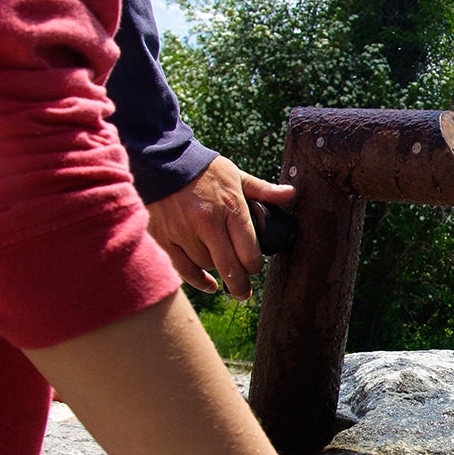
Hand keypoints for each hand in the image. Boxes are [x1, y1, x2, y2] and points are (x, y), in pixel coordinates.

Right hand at [146, 156, 294, 299]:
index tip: (255, 267)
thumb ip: (263, 190)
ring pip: (207, 266)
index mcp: (231, 208)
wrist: (163, 160)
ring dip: (217, 272)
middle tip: (245, 294)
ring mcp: (184, 232)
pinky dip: (197, 280)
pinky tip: (209, 285)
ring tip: (223, 270)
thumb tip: (291, 194)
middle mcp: (208, 223)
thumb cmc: (205, 170)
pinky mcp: (164, 237)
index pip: (249, 251)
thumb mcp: (237, 176)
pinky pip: (183, 268)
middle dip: (241, 285)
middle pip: (230, 267)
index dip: (255, 266)